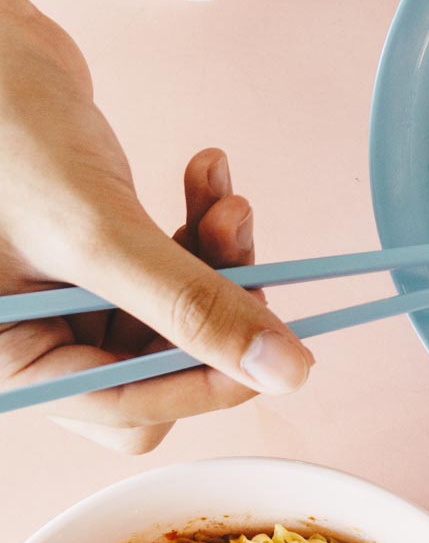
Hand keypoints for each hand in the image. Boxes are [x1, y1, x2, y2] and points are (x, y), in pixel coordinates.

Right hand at [0, 0, 312, 452]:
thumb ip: (190, 306)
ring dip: (216, 255)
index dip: (211, 381)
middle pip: (158, 363)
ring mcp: (66, 294)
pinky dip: (198, 220)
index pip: (126, 408)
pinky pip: (171, 260)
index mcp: (8, 358)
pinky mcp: (97, 250)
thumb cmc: (5, 134)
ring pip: (177, 311)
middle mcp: (32, 336)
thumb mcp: (98, 232)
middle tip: (237, 240)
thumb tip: (287, 374)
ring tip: (229, 198)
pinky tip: (207, 170)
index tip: (285, 349)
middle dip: (213, 306)